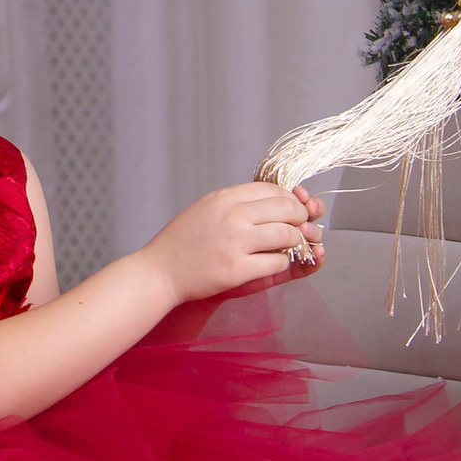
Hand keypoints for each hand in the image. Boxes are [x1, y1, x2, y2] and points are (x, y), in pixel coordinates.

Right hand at [147, 181, 324, 306]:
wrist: (159, 272)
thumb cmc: (182, 242)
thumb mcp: (206, 208)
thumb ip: (236, 203)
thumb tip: (274, 200)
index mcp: (225, 198)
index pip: (273, 189)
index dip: (290, 199)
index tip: (293, 209)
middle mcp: (232, 216)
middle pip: (287, 209)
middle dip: (300, 219)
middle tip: (300, 228)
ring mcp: (236, 243)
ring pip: (287, 235)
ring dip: (296, 241)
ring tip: (289, 246)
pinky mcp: (238, 270)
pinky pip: (277, 262)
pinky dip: (283, 262)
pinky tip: (275, 262)